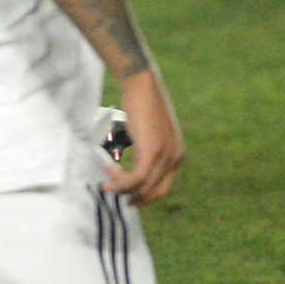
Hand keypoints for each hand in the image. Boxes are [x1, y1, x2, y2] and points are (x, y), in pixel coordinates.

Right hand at [105, 68, 184, 204]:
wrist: (142, 86)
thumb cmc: (144, 105)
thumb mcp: (152, 134)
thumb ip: (151, 151)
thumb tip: (137, 167)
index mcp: (177, 155)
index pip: (164, 188)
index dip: (146, 197)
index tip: (130, 196)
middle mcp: (175, 158)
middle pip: (155, 192)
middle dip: (135, 197)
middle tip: (117, 194)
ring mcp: (165, 156)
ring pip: (142, 187)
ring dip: (122, 188)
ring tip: (107, 182)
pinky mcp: (151, 151)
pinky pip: (135, 178)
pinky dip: (120, 181)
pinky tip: (108, 172)